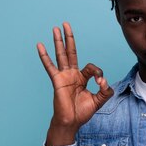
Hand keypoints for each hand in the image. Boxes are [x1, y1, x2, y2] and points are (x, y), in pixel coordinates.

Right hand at [37, 22, 113, 144]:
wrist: (71, 121)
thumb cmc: (83, 112)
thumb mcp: (99, 101)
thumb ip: (105, 90)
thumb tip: (104, 80)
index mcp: (82, 78)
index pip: (91, 67)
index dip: (98, 72)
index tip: (101, 82)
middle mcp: (72, 74)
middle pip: (71, 52)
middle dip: (69, 38)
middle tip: (66, 24)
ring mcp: (64, 76)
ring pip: (61, 55)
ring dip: (58, 41)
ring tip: (55, 28)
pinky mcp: (57, 80)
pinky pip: (50, 66)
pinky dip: (44, 56)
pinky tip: (40, 45)